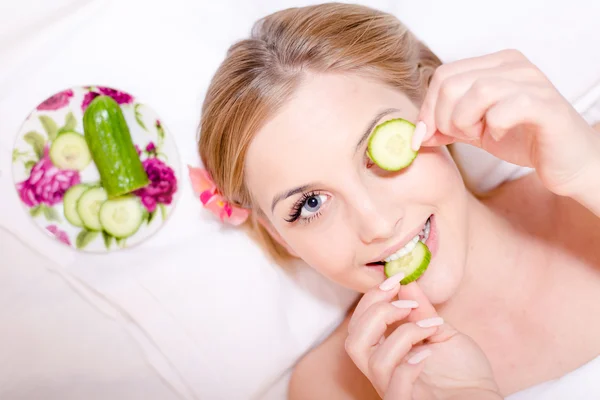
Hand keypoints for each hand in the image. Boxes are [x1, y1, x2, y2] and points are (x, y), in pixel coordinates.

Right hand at [345, 274, 500, 398]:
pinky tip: (427, 354)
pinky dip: (408, 367)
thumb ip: (422, 310)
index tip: (395, 280)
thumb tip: (406, 282)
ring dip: (402, 334)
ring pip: (373, 361)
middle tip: (408, 303)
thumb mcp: (442, 332)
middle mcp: (384, 372)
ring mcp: (393, 389)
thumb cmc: (465, 373)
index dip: (371, 299)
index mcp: (386, 353)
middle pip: (354, 341)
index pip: (360, 325)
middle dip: (377, 312)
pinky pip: (394, 389)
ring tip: (429, 327)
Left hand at [415, 49, 599, 199]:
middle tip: (464, 135)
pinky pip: (504, 108)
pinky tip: (499, 135)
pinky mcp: (545, 105)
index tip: (429, 135)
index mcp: (495, 64)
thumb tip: (416, 133)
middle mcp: (513, 65)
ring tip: (480, 134)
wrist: (567, 161)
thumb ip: (446, 125)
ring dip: (466, 122)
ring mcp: (532, 82)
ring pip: (475, 92)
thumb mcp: (476, 130)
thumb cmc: (523, 139)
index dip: (428, 108)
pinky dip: (493, 126)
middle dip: (445, 118)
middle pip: (452, 83)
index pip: (443, 75)